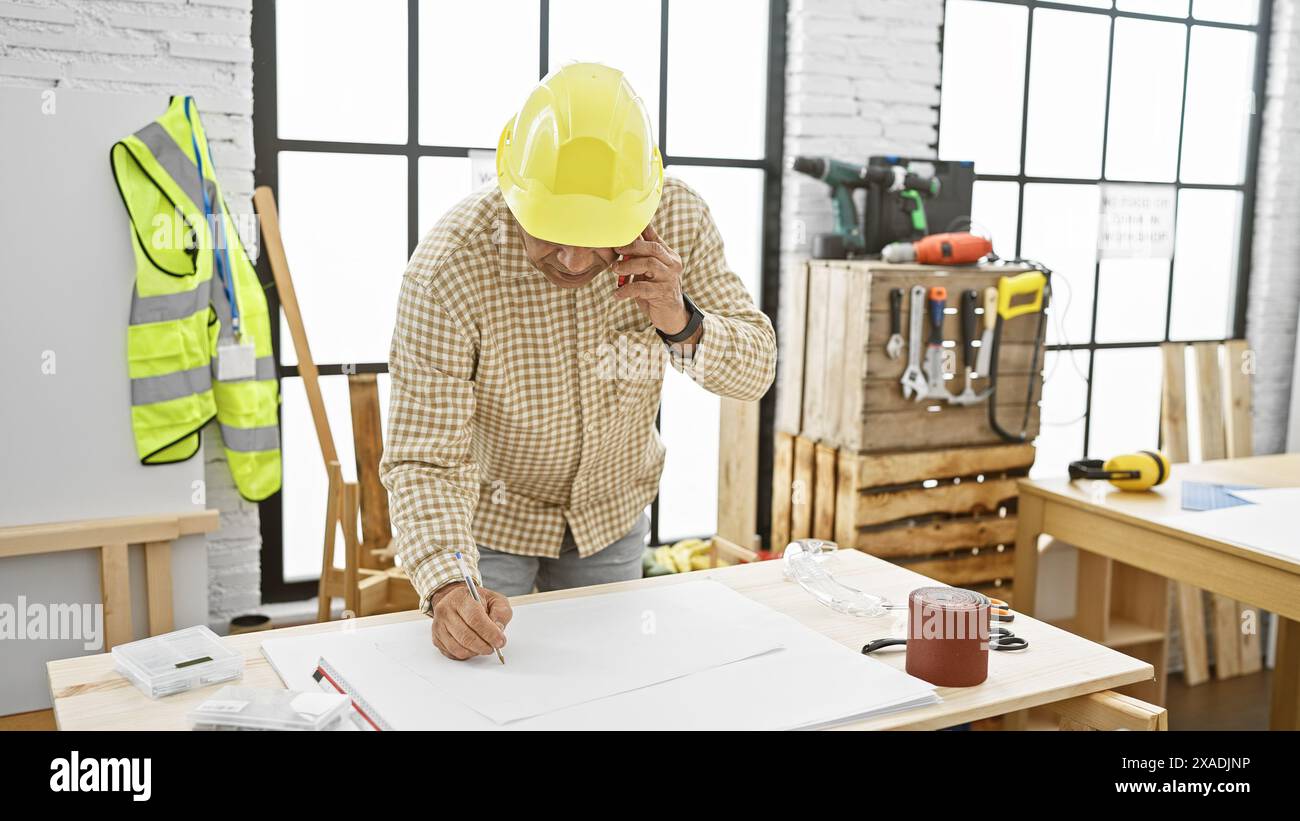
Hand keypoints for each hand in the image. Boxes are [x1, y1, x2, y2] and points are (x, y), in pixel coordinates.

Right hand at [429, 583, 512, 660]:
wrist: (458, 601)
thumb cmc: (478, 601)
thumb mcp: (495, 600)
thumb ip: (501, 613)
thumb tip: (498, 630)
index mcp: (461, 598)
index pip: (475, 618)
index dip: (489, 633)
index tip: (500, 641)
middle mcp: (445, 611)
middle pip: (466, 636)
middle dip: (484, 646)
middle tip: (494, 647)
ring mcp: (438, 626)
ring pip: (458, 648)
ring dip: (475, 651)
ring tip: (484, 646)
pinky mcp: (436, 639)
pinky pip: (452, 653)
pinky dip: (466, 654)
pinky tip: (473, 647)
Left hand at [612, 224, 696, 339]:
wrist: (671, 316)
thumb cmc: (655, 291)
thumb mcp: (649, 273)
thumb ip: (640, 259)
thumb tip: (621, 244)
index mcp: (669, 256)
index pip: (655, 238)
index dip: (641, 229)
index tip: (624, 225)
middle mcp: (672, 264)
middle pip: (653, 248)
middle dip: (632, 247)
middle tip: (616, 249)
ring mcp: (670, 278)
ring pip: (649, 264)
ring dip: (628, 266)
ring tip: (615, 270)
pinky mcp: (664, 293)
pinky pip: (643, 288)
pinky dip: (627, 289)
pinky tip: (617, 294)